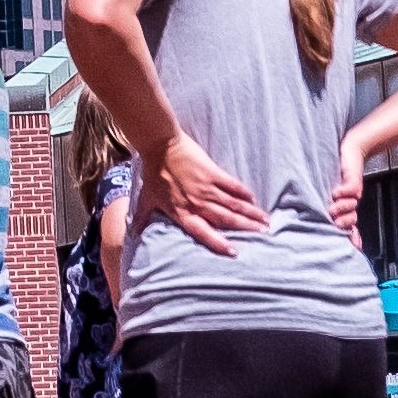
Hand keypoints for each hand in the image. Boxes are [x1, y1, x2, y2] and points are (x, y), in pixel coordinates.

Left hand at [149, 131, 267, 250]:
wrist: (159, 145)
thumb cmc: (152, 173)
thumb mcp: (145, 199)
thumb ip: (142, 218)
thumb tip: (132, 234)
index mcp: (182, 212)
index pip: (203, 232)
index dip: (219, 243)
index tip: (235, 252)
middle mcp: (197, 203)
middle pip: (226, 219)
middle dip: (246, 228)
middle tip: (263, 236)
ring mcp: (206, 187)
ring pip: (233, 204)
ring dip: (250, 213)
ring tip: (265, 221)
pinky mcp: (212, 172)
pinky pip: (232, 185)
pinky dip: (243, 193)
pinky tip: (253, 199)